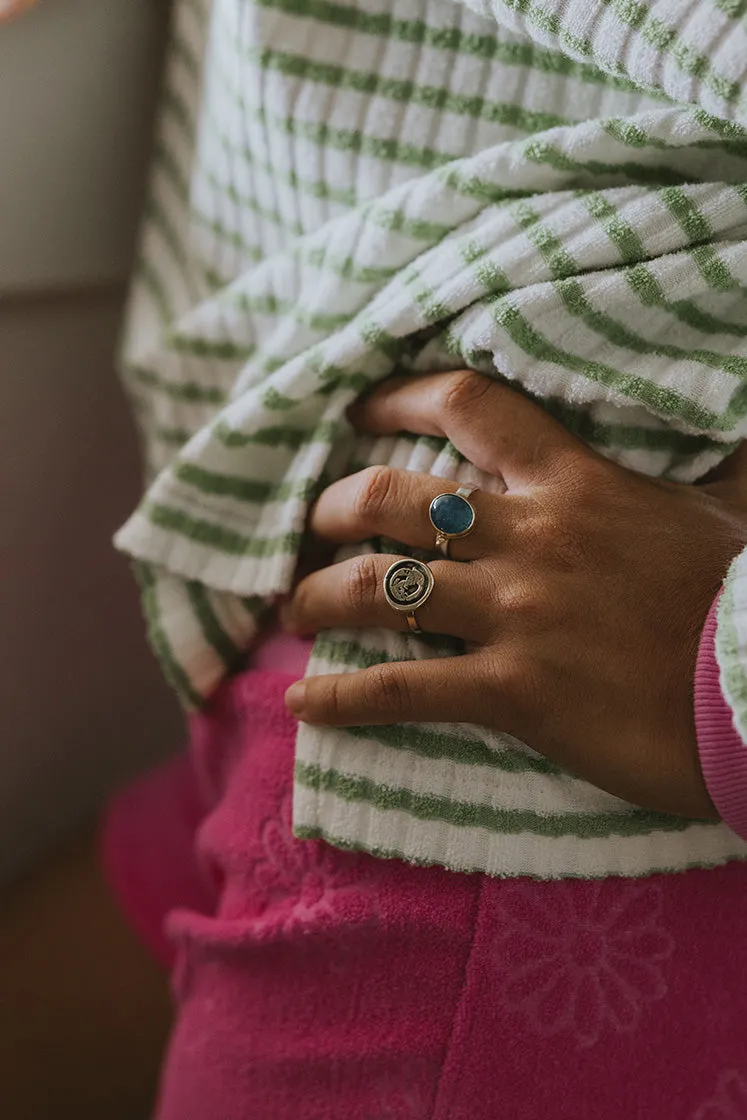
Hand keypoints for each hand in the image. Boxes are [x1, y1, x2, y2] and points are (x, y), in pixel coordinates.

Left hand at [283, 371, 746, 818]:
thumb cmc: (746, 603)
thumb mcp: (727, 513)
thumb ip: (712, 472)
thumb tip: (738, 438)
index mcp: (576, 483)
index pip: (468, 406)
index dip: (397, 396)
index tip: (354, 409)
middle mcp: (533, 538)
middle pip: (392, 499)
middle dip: (332, 508)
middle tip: (310, 527)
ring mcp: (518, 615)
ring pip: (381, 589)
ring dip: (318, 597)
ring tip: (290, 610)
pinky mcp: (515, 692)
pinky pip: (401, 691)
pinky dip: (339, 700)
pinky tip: (300, 706)